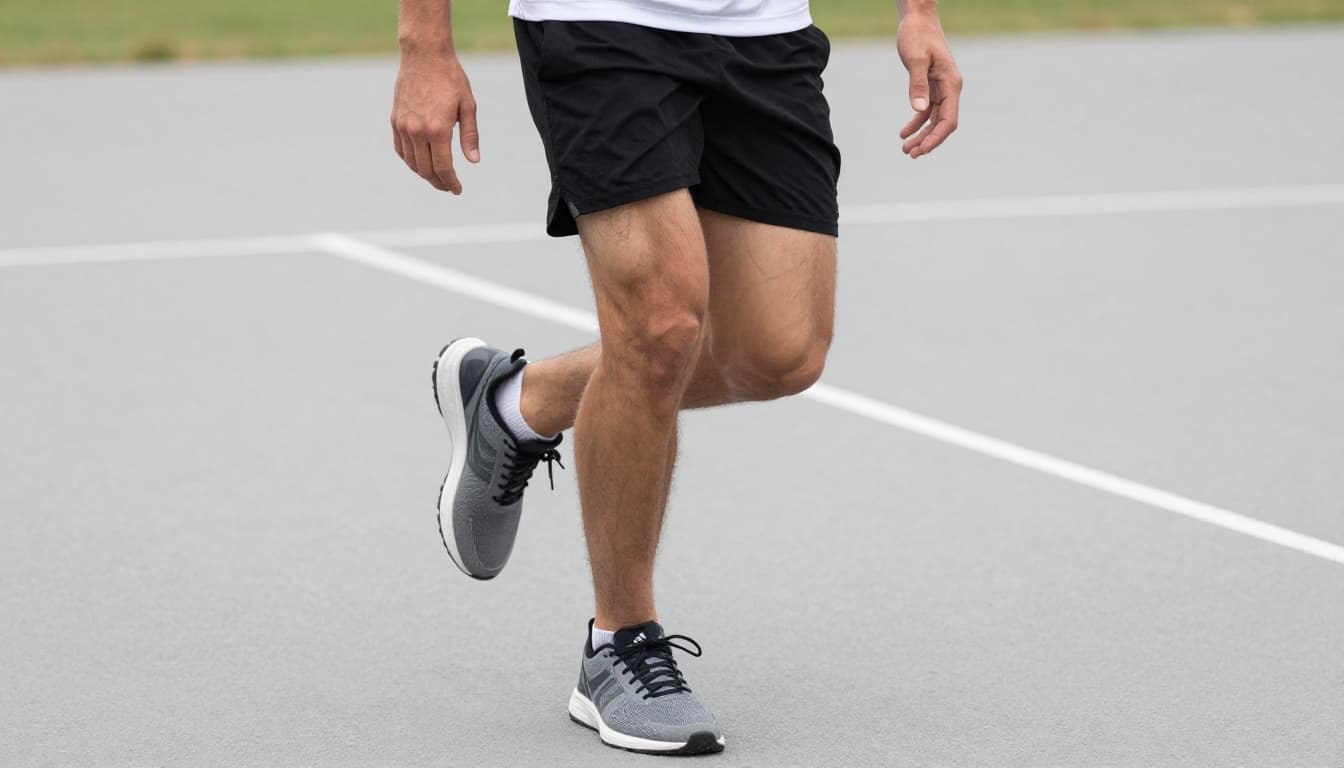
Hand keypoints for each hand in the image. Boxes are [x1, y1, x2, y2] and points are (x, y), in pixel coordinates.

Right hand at [391, 51, 478, 193]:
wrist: (424, 55)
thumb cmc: (450, 78)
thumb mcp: (468, 106)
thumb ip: (469, 135)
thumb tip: (473, 161)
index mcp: (438, 129)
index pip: (443, 168)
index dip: (451, 183)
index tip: (457, 190)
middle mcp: (417, 131)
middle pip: (426, 170)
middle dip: (438, 183)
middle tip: (448, 187)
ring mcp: (403, 126)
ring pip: (412, 163)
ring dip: (424, 174)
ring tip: (437, 177)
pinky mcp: (395, 120)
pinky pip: (400, 149)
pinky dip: (410, 161)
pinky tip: (421, 162)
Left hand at [897, 11, 962, 158]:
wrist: (917, 19)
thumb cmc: (917, 35)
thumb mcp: (915, 59)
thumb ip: (917, 84)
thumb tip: (919, 110)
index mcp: (951, 84)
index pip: (949, 120)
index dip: (937, 138)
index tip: (922, 150)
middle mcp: (950, 88)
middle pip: (943, 124)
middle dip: (928, 141)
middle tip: (910, 154)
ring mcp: (941, 88)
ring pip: (934, 119)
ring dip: (921, 135)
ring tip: (906, 149)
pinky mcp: (931, 86)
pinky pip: (926, 110)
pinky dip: (916, 122)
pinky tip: (903, 132)